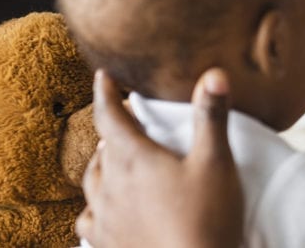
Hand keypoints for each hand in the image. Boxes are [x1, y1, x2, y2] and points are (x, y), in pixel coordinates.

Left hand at [76, 69, 244, 247]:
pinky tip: (102, 209)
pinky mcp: (107, 242)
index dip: (105, 92)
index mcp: (134, 158)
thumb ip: (211, 116)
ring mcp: (106, 216)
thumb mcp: (216, 161)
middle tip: (121, 120)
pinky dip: (93, 207)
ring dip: (100, 164)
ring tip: (111, 158)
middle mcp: (111, 185)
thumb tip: (214, 73)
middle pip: (101, 149)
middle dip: (110, 130)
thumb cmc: (208, 216)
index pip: (109, 116)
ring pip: (91, 182)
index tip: (102, 76)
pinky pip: (87, 220)